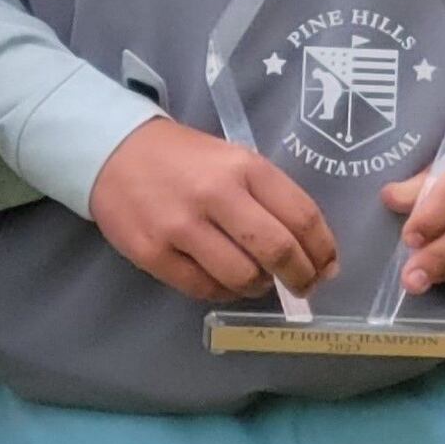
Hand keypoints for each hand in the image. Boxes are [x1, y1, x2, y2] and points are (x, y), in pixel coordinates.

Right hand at [85, 117, 333, 301]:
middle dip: (301, 277)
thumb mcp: (235, 160)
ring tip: (259, 281)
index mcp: (245, 167)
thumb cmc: (187, 159)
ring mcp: (181, 226)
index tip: (328, 266)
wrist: (116, 152)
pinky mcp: (152, 253)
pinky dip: (223, 292)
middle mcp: (216, 195)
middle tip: (304, 286)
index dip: (323, 249)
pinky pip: (203, 288)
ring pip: (242, 276)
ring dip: (259, 286)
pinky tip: (226, 282)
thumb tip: (310, 250)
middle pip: (278, 251)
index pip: (302, 216)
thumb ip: (270, 198)